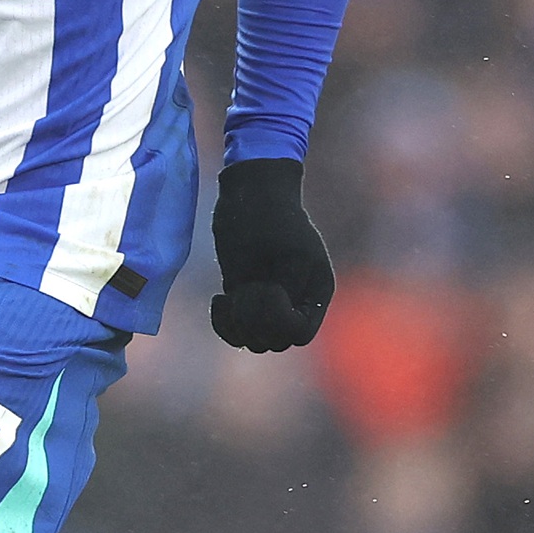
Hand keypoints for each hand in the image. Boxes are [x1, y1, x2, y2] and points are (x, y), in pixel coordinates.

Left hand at [208, 157, 333, 351]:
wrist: (252, 190)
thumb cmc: (269, 216)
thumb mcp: (282, 251)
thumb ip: (282, 289)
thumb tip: (278, 324)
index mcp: (315, 290)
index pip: (299, 334)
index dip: (276, 322)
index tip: (261, 288)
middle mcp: (295, 300)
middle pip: (276, 342)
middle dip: (253, 324)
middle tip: (240, 292)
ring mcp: (269, 299)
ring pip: (255, 340)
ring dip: (236, 327)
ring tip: (226, 299)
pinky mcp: (245, 295)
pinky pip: (237, 329)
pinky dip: (224, 324)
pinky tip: (218, 300)